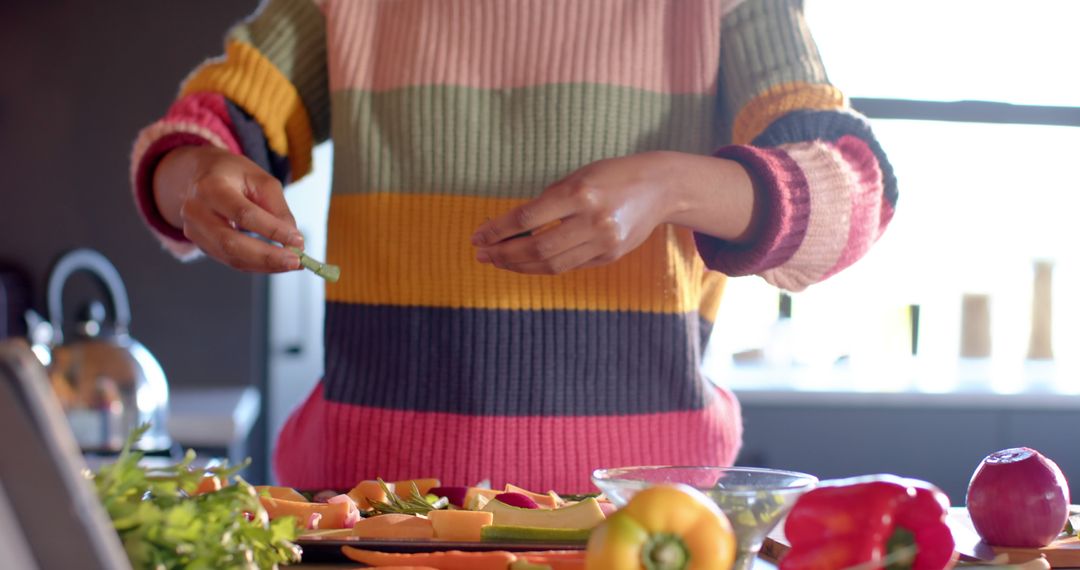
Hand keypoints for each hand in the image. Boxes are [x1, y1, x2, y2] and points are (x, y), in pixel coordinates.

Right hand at [153, 146, 303, 271]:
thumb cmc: (232, 175)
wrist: (199, 176)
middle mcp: (196, 210)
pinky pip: (230, 260)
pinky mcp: (201, 244)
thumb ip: (278, 209)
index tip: (297, 240)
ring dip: (264, 265)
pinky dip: (256, 264)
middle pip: (231, 243)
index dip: (272, 230)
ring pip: (231, 257)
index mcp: (210, 186)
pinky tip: (275, 262)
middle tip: (295, 261)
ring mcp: (194, 230)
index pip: (243, 214)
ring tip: (290, 263)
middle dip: (267, 256)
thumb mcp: (261, 180)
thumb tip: (293, 240)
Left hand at [470, 151, 756, 274]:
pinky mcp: (611, 256)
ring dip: (519, 265)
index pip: (528, 218)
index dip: (498, 230)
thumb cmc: (612, 175)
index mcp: (581, 193)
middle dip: (504, 254)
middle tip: (482, 255)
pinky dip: (543, 266)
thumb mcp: (579, 176)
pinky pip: (568, 266)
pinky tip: (525, 262)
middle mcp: (593, 220)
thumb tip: (510, 227)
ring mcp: (604, 242)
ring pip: (552, 264)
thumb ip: (549, 201)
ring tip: (497, 261)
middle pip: (538, 248)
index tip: (478, 237)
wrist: (660, 187)